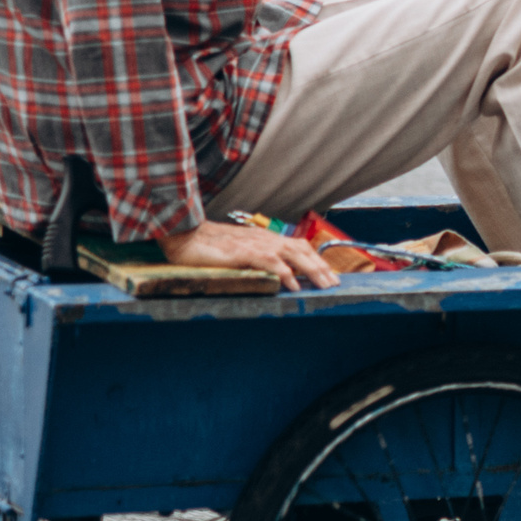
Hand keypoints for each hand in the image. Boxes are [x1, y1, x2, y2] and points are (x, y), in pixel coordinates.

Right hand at [157, 219, 339, 289]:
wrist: (185, 235)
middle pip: (302, 251)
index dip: (317, 260)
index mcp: (266, 238)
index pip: (299, 247)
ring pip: (292, 255)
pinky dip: (285, 273)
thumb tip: (275, 272)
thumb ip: (257, 258)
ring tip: (324, 285)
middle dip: (322, 267)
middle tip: (336, 284)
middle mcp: (265, 239)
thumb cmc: (209, 245)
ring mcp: (255, 244)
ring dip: (311, 270)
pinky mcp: (243, 253)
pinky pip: (270, 262)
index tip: (330, 274)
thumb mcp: (239, 251)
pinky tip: (293, 285)